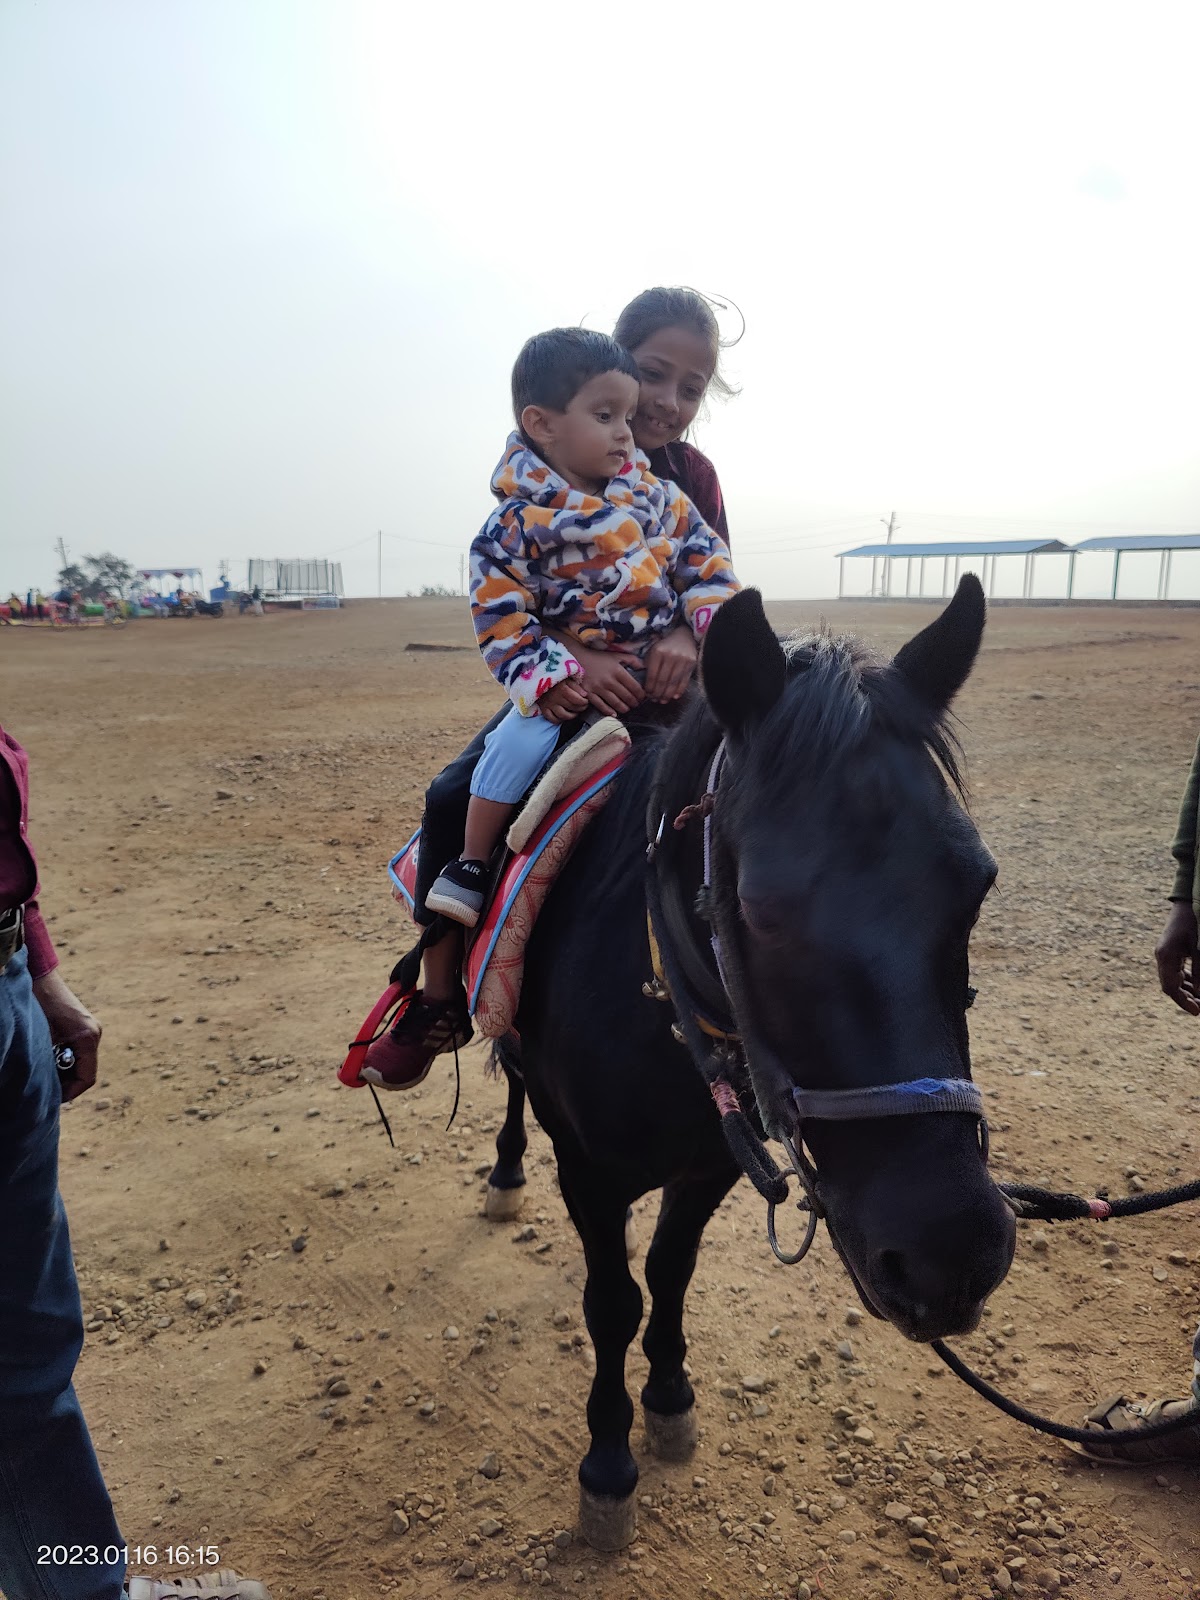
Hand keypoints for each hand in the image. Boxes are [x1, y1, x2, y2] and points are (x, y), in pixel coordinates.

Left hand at [32, 970, 101, 1101]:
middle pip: (86, 1071)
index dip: (71, 1093)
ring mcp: (90, 1029)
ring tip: (44, 1075)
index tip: (53, 1099)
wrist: (38, 978)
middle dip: (67, 1084)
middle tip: (46, 1090)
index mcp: (87, 1038)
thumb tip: (47, 1089)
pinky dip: (64, 1061)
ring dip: (64, 1072)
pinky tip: (47, 1060)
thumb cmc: (38, 1007)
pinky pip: (78, 1052)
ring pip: (81, 1062)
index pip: (88, 1078)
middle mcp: (94, 1034)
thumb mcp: (42, 1040)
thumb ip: (49, 1064)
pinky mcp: (82, 1026)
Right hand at [537, 678, 589, 724]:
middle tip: (583, 706)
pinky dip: (560, 720)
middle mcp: (555, 698)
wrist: (539, 679)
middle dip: (580, 708)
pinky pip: (553, 719)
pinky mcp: (543, 709)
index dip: (584, 702)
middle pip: (572, 707)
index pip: (577, 699)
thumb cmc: (556, 679)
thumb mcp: (567, 678)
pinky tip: (564, 716)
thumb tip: (585, 695)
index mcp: (562, 689)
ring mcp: (549, 705)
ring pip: (563, 715)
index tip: (586, 701)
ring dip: (572, 715)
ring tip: (575, 712)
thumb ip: (576, 686)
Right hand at [574, 646, 644, 716]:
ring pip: (615, 702)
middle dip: (634, 702)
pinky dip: (608, 711)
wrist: (577, 658)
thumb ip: (632, 660)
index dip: (641, 694)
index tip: (642, 697)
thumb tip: (643, 667)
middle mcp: (609, 680)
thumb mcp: (616, 655)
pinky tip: (614, 713)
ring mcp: (598, 688)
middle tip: (636, 704)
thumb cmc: (599, 658)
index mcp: (618, 671)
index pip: (634, 686)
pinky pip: (600, 705)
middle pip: (626, 696)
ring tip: (627, 709)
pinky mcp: (589, 693)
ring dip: (624, 708)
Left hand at [643, 628, 697, 702]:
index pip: (652, 675)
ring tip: (663, 700)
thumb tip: (646, 685)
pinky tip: (674, 696)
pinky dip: (679, 690)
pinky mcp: (692, 663)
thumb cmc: (666, 645)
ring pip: (673, 682)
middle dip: (657, 693)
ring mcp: (682, 659)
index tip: (647, 694)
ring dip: (667, 694)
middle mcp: (670, 655)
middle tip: (654, 699)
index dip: (649, 687)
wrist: (684, 636)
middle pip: (663, 680)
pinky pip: (684, 681)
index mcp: (658, 652)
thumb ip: (649, 665)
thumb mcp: (654, 650)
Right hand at [1155, 902, 1198, 1015]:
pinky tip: (1198, 986)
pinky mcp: (1170, 952)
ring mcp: (1165, 954)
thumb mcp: (1199, 947)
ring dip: (1187, 991)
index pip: (1170, 987)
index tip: (1197, 1012)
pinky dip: (1186, 980)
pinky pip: (1176, 972)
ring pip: (1173, 980)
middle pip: (1170, 986)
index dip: (1183, 1002)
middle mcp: (1162, 957)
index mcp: (1166, 956)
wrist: (1188, 903)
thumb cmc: (1194, 922)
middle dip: (1185, 999)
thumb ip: (1199, 970)